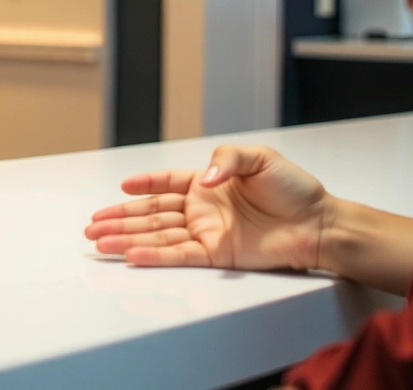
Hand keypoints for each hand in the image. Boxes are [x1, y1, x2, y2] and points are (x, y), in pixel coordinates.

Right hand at [85, 146, 330, 270]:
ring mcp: (207, 232)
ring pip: (157, 235)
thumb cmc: (294, 189)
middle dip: (120, 219)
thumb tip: (204, 180)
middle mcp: (202, 209)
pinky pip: (178, 255)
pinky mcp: (217, 255)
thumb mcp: (259, 158)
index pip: (165, 182)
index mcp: (208, 183)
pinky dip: (154, 256)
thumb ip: (226, 161)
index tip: (122, 187)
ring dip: (127, 239)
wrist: (320, 223)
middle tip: (92, 225)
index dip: (143, 183)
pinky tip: (131, 254)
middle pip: (151, 213)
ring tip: (100, 242)